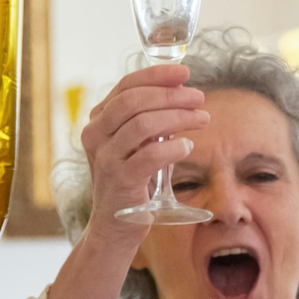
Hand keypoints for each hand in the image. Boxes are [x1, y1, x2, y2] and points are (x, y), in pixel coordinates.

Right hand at [78, 63, 207, 232]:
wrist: (115, 226)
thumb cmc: (132, 180)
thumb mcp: (137, 144)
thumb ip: (150, 120)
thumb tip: (183, 93)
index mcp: (99, 121)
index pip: (126, 86)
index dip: (157, 75)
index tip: (185, 73)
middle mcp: (95, 135)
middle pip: (134, 100)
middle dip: (171, 95)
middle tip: (199, 98)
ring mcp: (105, 158)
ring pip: (142, 124)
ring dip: (178, 117)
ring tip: (202, 118)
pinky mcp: (119, 181)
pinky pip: (150, 155)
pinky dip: (173, 147)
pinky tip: (188, 146)